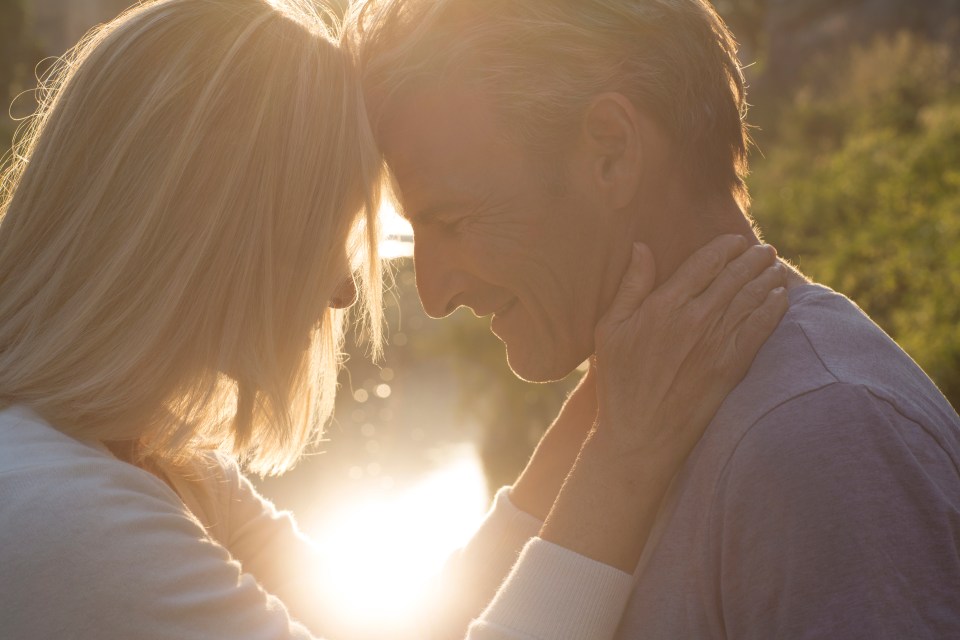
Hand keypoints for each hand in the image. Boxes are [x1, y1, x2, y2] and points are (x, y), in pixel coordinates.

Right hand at [541, 235, 787, 570]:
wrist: (640, 435)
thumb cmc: (619, 382)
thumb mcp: (610, 329)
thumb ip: (631, 287)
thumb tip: (642, 247)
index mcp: (664, 305)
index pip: (704, 263)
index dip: (724, 247)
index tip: (735, 240)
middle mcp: (695, 318)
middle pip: (734, 276)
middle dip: (752, 259)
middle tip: (764, 250)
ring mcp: (717, 342)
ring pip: (752, 298)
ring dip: (767, 279)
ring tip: (775, 267)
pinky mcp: (732, 366)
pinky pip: (761, 328)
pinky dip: (774, 309)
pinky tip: (781, 299)